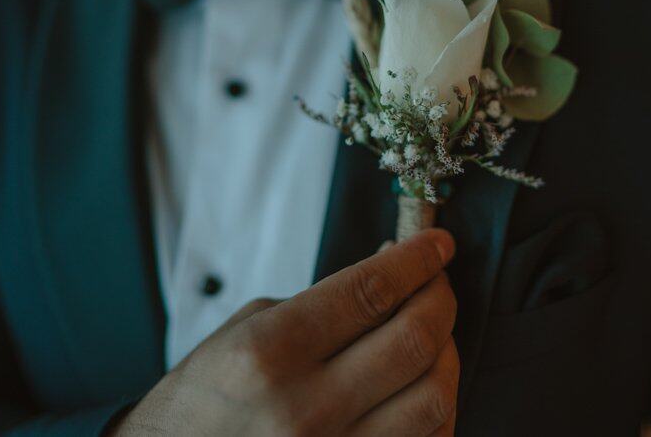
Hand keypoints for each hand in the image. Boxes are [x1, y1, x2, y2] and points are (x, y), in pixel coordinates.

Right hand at [112, 228, 458, 435]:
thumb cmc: (203, 399)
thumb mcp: (244, 331)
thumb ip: (320, 305)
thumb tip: (391, 274)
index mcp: (270, 352)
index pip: (370, 291)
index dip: (416, 259)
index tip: (437, 243)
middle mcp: (305, 407)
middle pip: (413, 339)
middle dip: (440, 297)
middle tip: (438, 279)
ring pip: (433, 396)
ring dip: (446, 352)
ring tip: (433, 330)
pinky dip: (436, 404)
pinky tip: (424, 380)